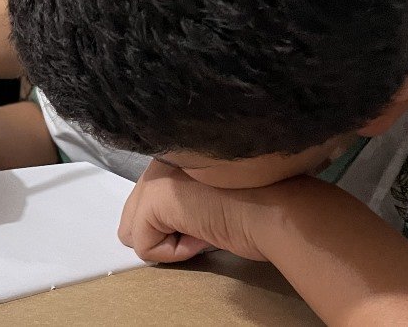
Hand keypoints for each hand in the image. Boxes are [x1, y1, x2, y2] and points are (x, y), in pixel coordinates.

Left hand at [118, 160, 266, 262]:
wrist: (274, 209)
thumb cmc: (259, 205)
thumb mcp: (211, 197)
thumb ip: (183, 201)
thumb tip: (168, 227)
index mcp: (174, 153)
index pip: (148, 199)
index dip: (175, 221)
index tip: (207, 218)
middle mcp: (160, 158)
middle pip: (133, 215)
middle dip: (164, 231)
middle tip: (203, 228)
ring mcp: (155, 177)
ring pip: (134, 231)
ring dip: (168, 241)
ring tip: (202, 231)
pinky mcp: (153, 200)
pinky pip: (143, 245)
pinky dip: (172, 254)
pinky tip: (201, 236)